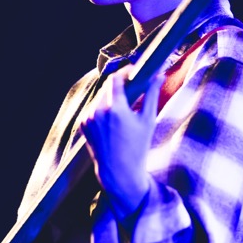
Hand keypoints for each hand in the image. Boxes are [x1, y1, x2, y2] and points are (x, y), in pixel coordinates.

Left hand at [80, 65, 164, 218]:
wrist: (118, 171)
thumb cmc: (137, 147)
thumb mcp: (148, 120)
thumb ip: (152, 95)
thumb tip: (159, 75)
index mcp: (115, 109)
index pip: (115, 79)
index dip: (124, 72)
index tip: (132, 71)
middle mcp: (98, 111)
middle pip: (107, 88)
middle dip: (119, 86)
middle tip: (131, 88)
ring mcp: (88, 118)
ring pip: (100, 98)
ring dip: (110, 99)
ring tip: (123, 108)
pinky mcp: (82, 124)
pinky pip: (93, 109)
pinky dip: (102, 110)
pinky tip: (112, 121)